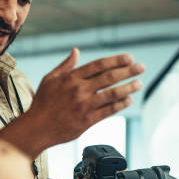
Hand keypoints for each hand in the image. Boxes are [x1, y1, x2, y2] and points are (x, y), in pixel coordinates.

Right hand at [26, 48, 144, 146]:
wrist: (37, 128)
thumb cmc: (42, 103)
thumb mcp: (50, 79)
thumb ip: (65, 65)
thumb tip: (76, 50)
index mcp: (71, 77)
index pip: (99, 65)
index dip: (116, 60)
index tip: (129, 58)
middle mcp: (79, 90)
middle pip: (109, 77)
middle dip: (128, 71)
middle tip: (141, 67)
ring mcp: (84, 105)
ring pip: (112, 94)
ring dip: (129, 88)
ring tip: (139, 84)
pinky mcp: (87, 120)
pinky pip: (108, 110)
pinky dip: (121, 105)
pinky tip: (129, 100)